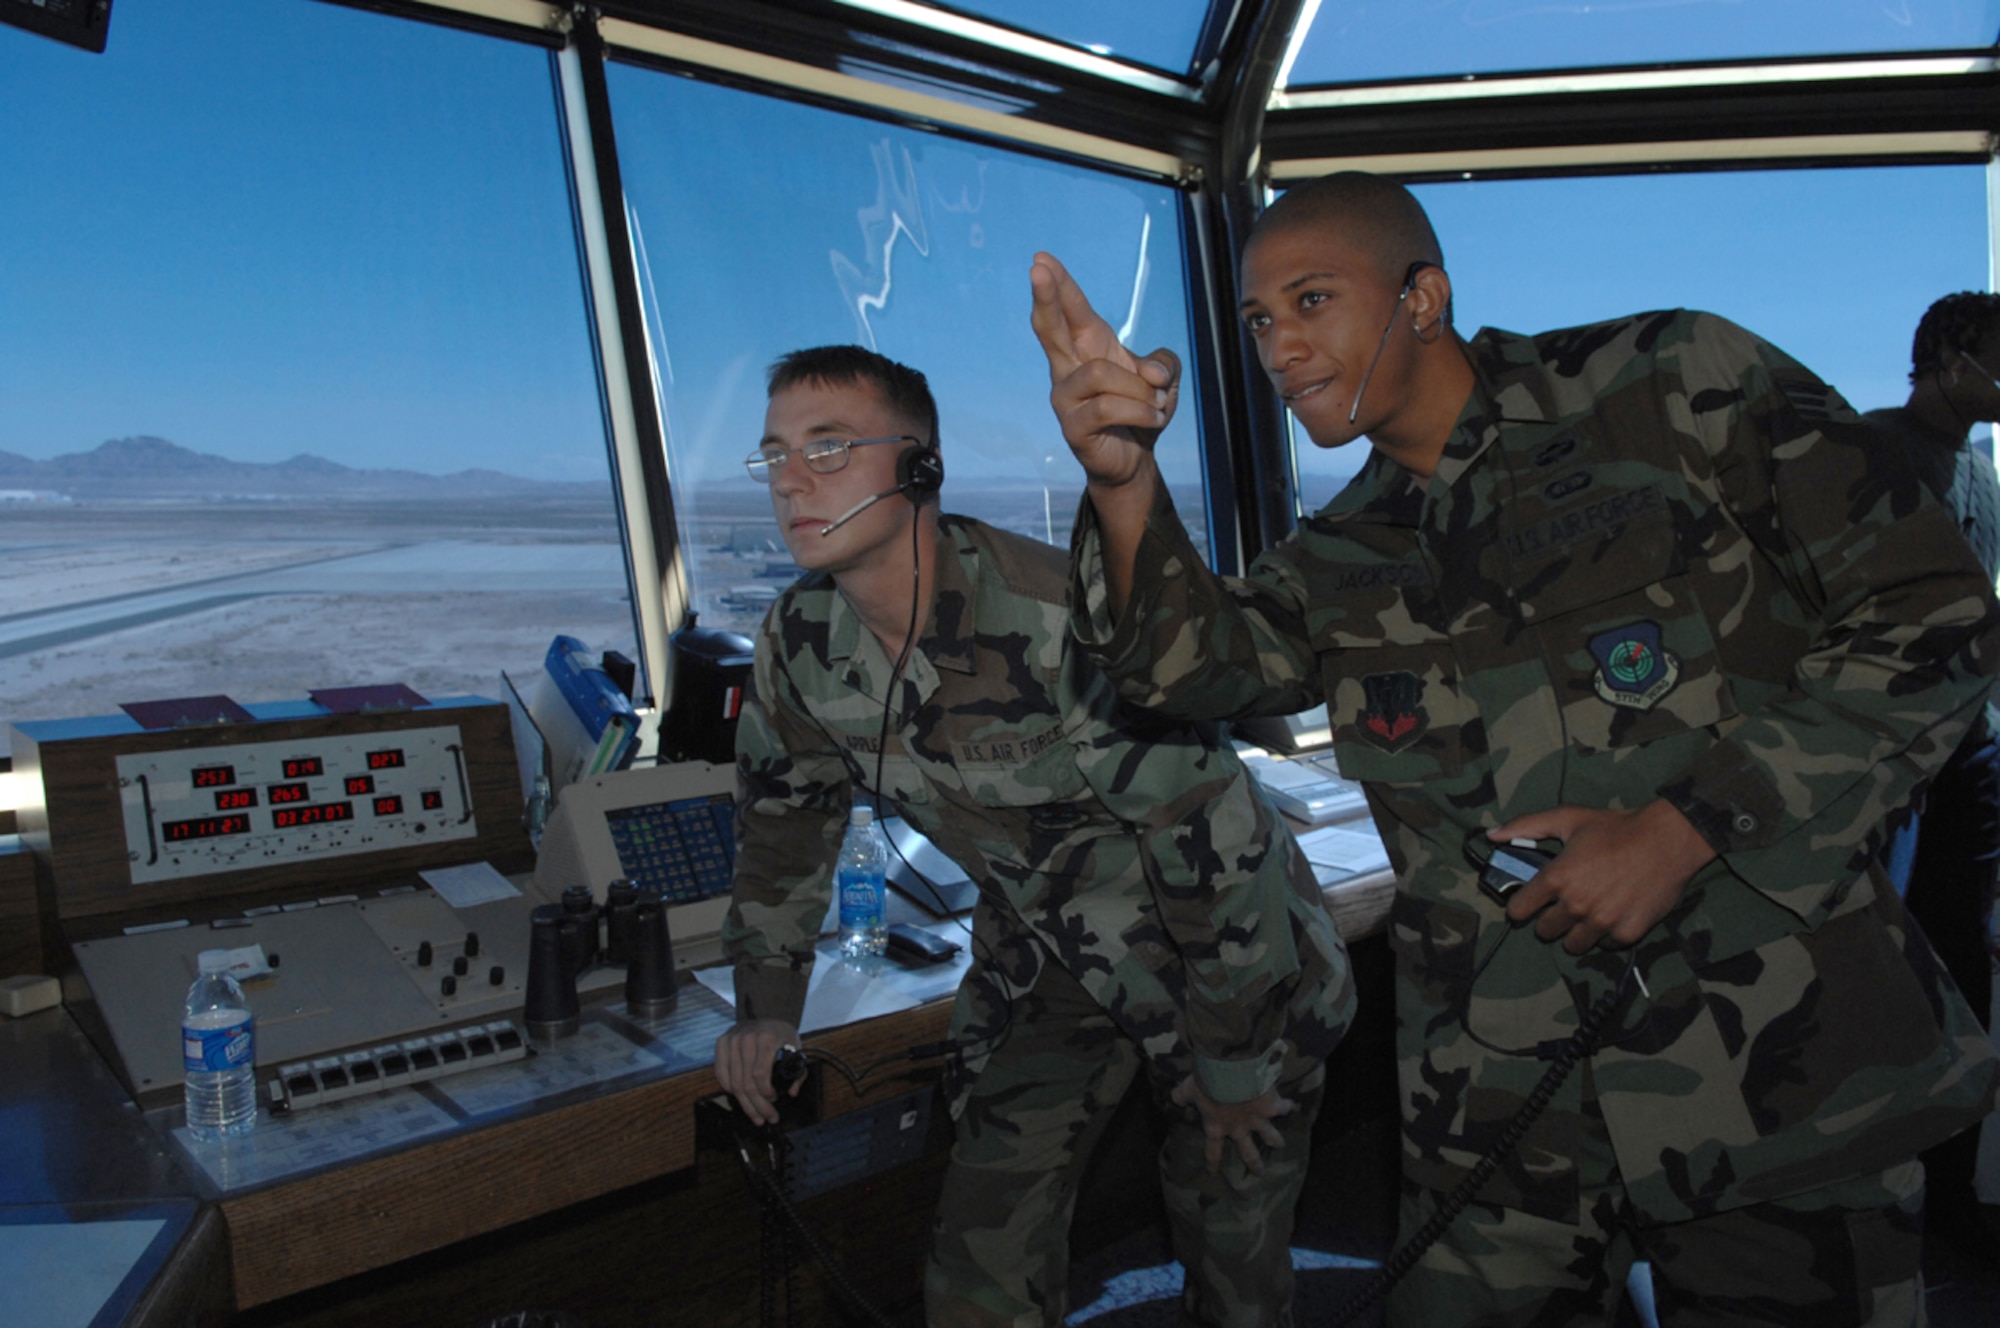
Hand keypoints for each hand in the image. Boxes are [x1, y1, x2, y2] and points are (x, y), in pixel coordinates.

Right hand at [713, 1018, 802, 1125]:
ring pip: (734, 1082)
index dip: (766, 1093)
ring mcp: (731, 1040)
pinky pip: (721, 1074)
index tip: (774, 1100)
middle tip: (766, 1118)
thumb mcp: (796, 1048)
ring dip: (745, 1104)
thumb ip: (798, 1072)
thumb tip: (792, 1093)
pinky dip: (730, 1090)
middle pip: (746, 1083)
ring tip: (756, 1116)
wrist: (765, 1015)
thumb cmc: (781, 1036)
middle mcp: (746, 1039)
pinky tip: (740, 1099)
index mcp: (766, 1039)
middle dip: (757, 1105)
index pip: (760, 1074)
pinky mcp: (721, 1043)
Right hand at [1029, 251, 1179, 491]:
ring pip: (1099, 373)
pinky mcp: (1073, 427)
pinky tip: (1155, 418)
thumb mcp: (1165, 379)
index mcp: (1089, 347)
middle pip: (1050, 329)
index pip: (1071, 310)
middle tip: (1036, 270)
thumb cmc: (1141, 410)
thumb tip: (1152, 372)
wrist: (1136, 459)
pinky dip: (1140, 410)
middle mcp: (1069, 368)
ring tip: (1158, 404)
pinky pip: (1107, 407)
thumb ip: (1165, 362)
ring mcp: (1066, 398)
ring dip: (1139, 388)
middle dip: (1046, 298)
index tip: (1042, 259)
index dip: (1059, 285)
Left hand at [1170, 1075, 1294, 1175]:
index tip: (1214, 1173)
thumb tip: (1174, 1098)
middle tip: (1260, 1173)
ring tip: (1281, 1145)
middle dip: (1254, 1164)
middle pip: (1248, 1152)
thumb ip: (1181, 1095)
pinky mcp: (1271, 1107)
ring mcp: (1257, 1120)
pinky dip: (1288, 1106)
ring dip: (1276, 1140)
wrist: (1230, 1069)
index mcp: (1216, 1126)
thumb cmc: (1207, 1080)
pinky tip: (1292, 1106)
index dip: (1213, 1163)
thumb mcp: (1189, 1087)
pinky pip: (1283, 1108)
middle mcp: (1238, 1128)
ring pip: (1270, 1136)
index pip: (1212, 1150)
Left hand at [1489, 800, 1716, 953]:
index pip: (1519, 910)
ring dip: (1574, 933)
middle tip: (1562, 906)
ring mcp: (1602, 922)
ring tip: (1584, 915)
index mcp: (1557, 878)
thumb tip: (1491, 834)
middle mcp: (1576, 904)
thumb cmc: (1616, 828)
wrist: (1668, 840)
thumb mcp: (1568, 818)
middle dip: (1549, 920)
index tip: (1527, 904)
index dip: (1520, 906)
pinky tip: (1610, 917)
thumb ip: (1526, 827)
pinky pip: (1605, 946)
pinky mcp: (1628, 933)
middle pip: (1544, 931)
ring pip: (1573, 945)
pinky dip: (1605, 935)